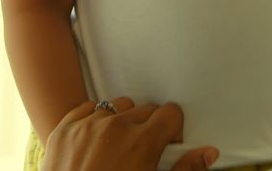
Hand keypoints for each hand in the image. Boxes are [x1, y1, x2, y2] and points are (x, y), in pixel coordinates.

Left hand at [41, 97, 218, 170]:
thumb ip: (185, 169)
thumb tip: (207, 154)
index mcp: (142, 142)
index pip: (170, 113)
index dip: (173, 129)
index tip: (168, 142)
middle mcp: (115, 127)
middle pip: (145, 110)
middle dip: (148, 128)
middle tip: (143, 153)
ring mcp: (87, 126)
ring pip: (116, 107)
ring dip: (120, 122)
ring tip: (118, 148)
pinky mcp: (65, 130)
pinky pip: (87, 109)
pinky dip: (93, 121)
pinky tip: (95, 142)